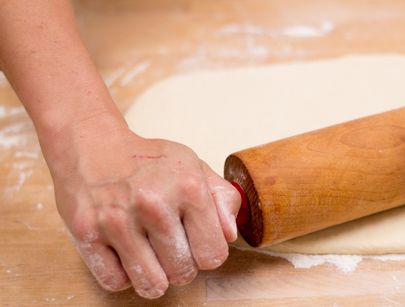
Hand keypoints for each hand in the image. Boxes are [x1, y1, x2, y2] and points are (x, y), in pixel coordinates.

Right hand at [50, 125, 239, 297]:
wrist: (92, 144)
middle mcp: (154, 204)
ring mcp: (117, 221)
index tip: (197, 242)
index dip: (207, 252)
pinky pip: (116, 282)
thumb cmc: (147, 160)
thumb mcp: (193, 166)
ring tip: (149, 251)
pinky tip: (125, 250)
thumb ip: (222, 198)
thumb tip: (230, 234)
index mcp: (188, 187)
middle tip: (169, 243)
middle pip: (183, 273)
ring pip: (152, 285)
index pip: (213, 255)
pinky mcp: (86, 234)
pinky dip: (123, 273)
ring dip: (154, 274)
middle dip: (181, 264)